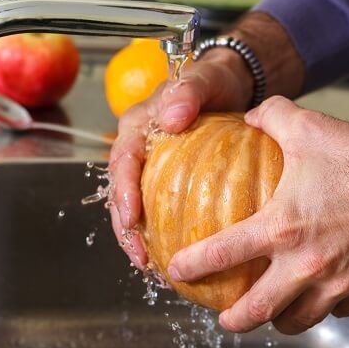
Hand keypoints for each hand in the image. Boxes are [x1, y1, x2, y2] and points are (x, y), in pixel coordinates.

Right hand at [108, 49, 252, 268]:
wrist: (228, 87)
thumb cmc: (212, 83)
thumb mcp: (203, 80)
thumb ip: (187, 93)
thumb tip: (172, 117)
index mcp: (136, 127)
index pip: (121, 161)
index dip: (122, 191)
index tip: (131, 216)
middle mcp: (137, 151)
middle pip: (120, 194)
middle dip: (125, 229)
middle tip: (140, 257)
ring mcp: (150, 170)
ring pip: (135, 209)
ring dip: (139, 239)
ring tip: (152, 268)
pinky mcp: (167, 184)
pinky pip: (159, 212)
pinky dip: (162, 235)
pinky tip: (177, 257)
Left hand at [167, 96, 348, 333]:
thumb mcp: (308, 128)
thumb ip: (271, 117)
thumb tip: (249, 114)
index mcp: (281, 227)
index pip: (221, 254)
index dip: (192, 266)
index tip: (178, 271)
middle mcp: (304, 264)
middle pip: (256, 311)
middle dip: (233, 320)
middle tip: (224, 316)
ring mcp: (335, 283)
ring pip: (296, 322)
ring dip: (277, 320)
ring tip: (269, 311)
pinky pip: (335, 312)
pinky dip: (321, 309)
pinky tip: (316, 296)